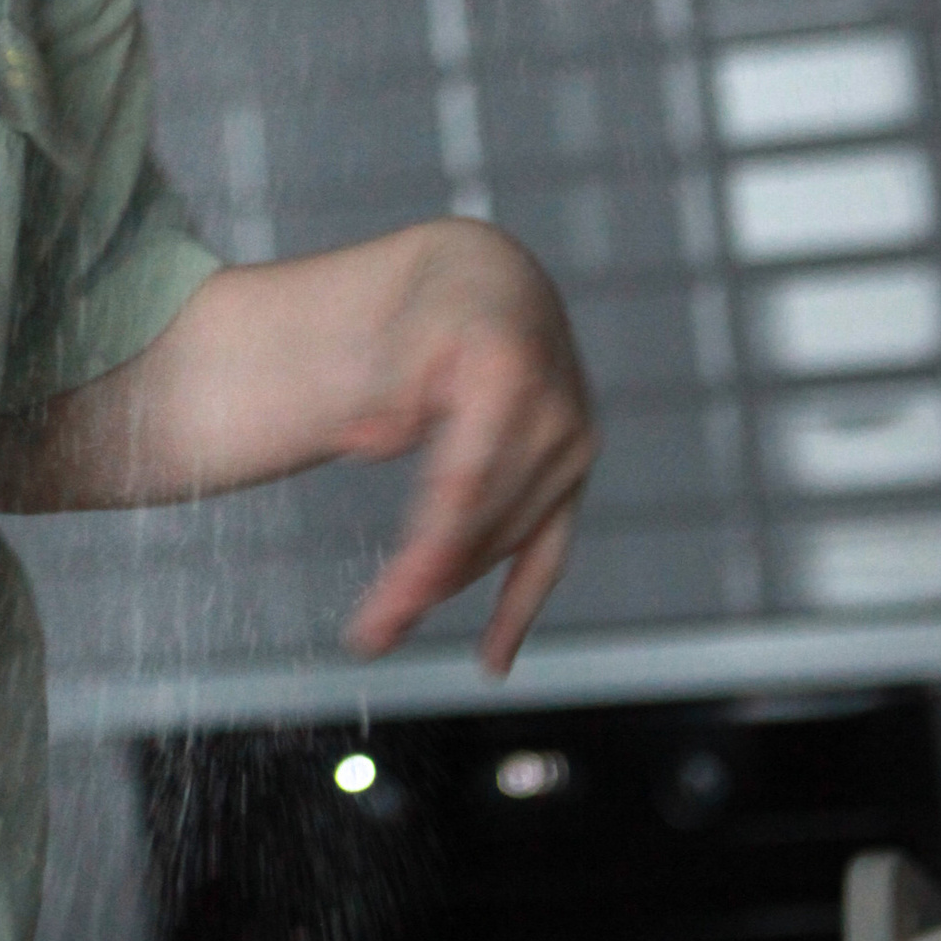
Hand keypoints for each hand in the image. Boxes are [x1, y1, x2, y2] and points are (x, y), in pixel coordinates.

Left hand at [334, 220, 597, 674]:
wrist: (497, 283)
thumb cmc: (441, 302)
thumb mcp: (405, 321)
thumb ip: (389, 383)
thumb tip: (367, 442)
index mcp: (510, 371)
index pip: (466, 484)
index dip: (429, 551)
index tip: (391, 603)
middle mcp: (558, 416)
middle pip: (486, 523)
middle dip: (425, 583)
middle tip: (369, 635)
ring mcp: (573, 451)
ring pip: (509, 541)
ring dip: (452, 586)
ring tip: (389, 623)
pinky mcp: (572, 478)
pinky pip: (551, 551)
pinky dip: (520, 605)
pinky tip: (493, 658)